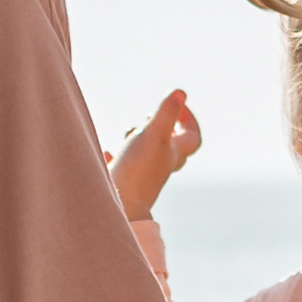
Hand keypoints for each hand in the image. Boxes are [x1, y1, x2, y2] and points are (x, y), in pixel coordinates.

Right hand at [109, 88, 200, 220]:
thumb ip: (166, 113)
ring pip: (149, 155)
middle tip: (149, 117)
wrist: (119, 208)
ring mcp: (143, 175)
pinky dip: (118, 157)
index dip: (190, 121)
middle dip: (163, 127)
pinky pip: (124, 166)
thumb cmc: (138, 171)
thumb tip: (181, 93)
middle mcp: (160, 165)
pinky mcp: (124, 182)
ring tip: (130, 133)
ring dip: (141, 140)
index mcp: (172, 154)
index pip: (193, 138)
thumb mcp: (153, 135)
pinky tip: (109, 152)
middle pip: (172, 146)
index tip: (177, 107)